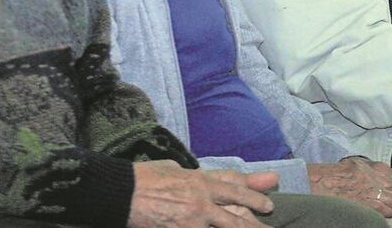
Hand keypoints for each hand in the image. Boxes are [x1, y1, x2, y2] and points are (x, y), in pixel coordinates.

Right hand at [128, 160, 275, 227]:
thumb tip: (202, 176)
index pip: (233, 186)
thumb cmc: (145, 177)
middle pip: (235, 213)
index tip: (268, 200)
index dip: (253, 194)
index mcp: (199, 181)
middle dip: (254, 220)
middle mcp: (201, 200)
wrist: (123, 192)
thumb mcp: (174, 169)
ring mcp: (192, 219)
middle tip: (269, 221)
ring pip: (226, 227)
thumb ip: (193, 175)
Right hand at [307, 157, 391, 217]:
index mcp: (382, 169)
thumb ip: (371, 167)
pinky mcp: (379, 208)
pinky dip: (386, 214)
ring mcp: (384, 195)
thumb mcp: (358, 162)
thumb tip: (374, 171)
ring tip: (384, 210)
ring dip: (391, 207)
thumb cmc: (340, 174)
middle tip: (386, 202)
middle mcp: (386, 181)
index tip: (388, 191)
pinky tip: (381, 214)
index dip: (391, 187)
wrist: (332, 184)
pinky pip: (390, 213)